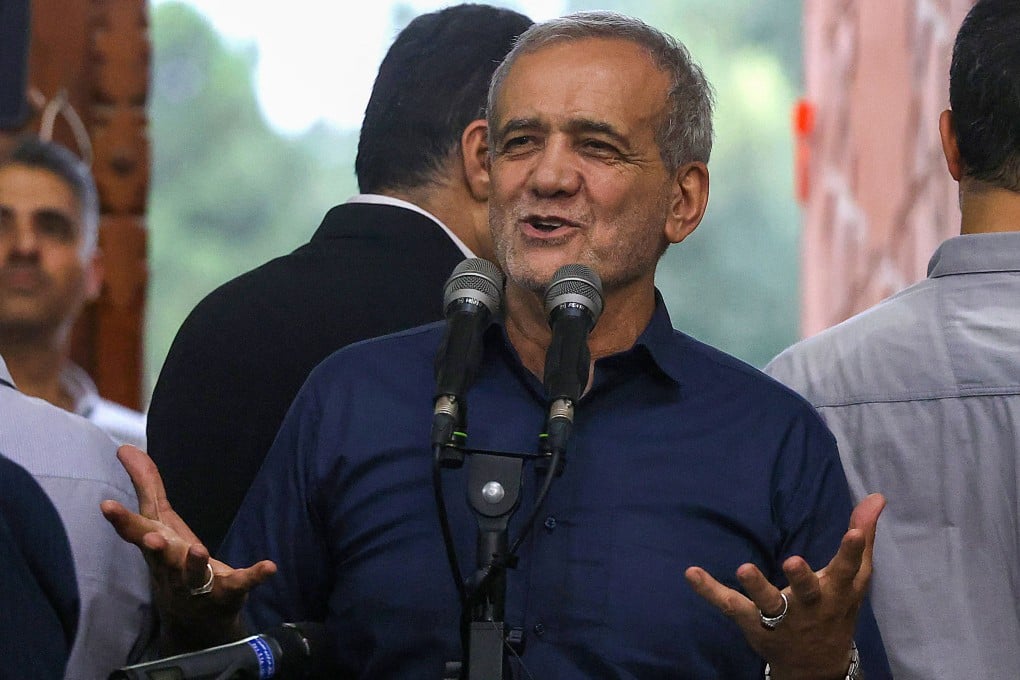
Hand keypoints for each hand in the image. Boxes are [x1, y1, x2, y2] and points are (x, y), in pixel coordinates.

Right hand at [101, 445, 276, 651]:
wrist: (194, 619)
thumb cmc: (172, 560)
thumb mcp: (160, 521)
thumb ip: (147, 485)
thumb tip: (125, 447)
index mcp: (157, 547)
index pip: (135, 533)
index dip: (121, 520)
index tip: (106, 505)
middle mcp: (172, 568)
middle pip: (160, 557)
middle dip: (154, 548)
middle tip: (150, 538)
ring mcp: (199, 583)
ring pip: (194, 574)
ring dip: (195, 563)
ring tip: (198, 550)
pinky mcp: (228, 592)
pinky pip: (241, 583)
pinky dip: (255, 575)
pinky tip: (269, 566)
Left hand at [685, 493, 884, 679]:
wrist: (817, 667)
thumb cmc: (836, 610)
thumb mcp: (854, 579)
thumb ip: (863, 537)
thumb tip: (876, 496)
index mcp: (836, 592)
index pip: (848, 571)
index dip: (852, 551)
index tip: (854, 531)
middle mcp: (809, 608)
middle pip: (806, 593)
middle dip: (802, 578)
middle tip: (793, 561)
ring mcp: (781, 619)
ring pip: (768, 604)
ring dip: (757, 587)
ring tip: (743, 567)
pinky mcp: (754, 625)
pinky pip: (730, 606)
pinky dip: (709, 591)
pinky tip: (691, 573)